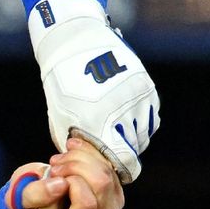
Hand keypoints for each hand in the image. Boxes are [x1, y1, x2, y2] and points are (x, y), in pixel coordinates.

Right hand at [19, 139, 123, 208]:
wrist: (38, 201)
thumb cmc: (29, 202)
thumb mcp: (21, 199)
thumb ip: (36, 195)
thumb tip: (61, 184)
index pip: (86, 203)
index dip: (70, 180)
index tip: (53, 175)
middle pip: (101, 184)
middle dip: (76, 164)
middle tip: (56, 163)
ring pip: (108, 174)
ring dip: (82, 157)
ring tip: (62, 159)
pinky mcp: (116, 198)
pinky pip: (111, 168)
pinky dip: (91, 155)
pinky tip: (73, 154)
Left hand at [28, 0, 159, 183]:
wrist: (74, 43)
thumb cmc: (61, 84)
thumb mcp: (60, 117)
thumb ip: (75, 143)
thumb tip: (88, 161)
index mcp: (99, 121)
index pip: (122, 160)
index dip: (115, 165)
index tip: (106, 163)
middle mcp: (123, 111)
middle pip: (133, 148)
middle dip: (121, 150)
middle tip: (106, 144)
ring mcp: (138, 98)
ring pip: (143, 133)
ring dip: (131, 136)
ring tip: (113, 127)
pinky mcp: (147, 88)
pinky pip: (150, 116)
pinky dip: (139, 120)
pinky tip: (122, 114)